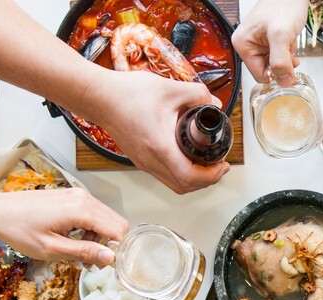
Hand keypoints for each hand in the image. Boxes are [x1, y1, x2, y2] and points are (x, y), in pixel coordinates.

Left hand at [0, 187, 127, 264]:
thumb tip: (111, 257)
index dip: (116, 250)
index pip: (118, 230)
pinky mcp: (71, 196)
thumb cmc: (19, 230)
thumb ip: (84, 252)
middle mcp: (84, 198)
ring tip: (80, 255)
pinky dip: (90, 230)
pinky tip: (74, 241)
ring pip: (105, 219)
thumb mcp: (52, 248)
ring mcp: (78, 195)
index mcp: (81, 209)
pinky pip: (93, 214)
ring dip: (98, 239)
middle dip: (108, 245)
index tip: (102, 265)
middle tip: (91, 263)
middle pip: (115, 223)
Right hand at [86, 70, 229, 193]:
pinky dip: (181, 174)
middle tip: (219, 166)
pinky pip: (165, 176)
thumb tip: (214, 104)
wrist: (100, 96)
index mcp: (160, 146)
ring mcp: (144, 163)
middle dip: (207, 180)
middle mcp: (150, 160)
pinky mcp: (140, 160)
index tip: (223, 165)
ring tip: (207, 164)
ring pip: (174, 184)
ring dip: (194, 179)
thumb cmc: (127, 94)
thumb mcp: (170, 89)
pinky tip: (188, 159)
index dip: (212, 175)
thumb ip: (197, 95)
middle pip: (184, 187)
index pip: (189, 177)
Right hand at [232, 0, 306, 85]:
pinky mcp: (267, 41)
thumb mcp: (281, 35)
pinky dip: (287, 50)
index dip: (276, 74)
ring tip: (288, 39)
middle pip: (268, 70)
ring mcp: (257, 43)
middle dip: (282, 62)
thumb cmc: (283, 4)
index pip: (260, 76)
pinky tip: (288, 39)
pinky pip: (278, 56)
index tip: (287, 63)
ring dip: (286, 56)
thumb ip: (280, 61)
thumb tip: (283, 82)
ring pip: (275, 64)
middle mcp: (247, 45)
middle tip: (287, 46)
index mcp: (242, 45)